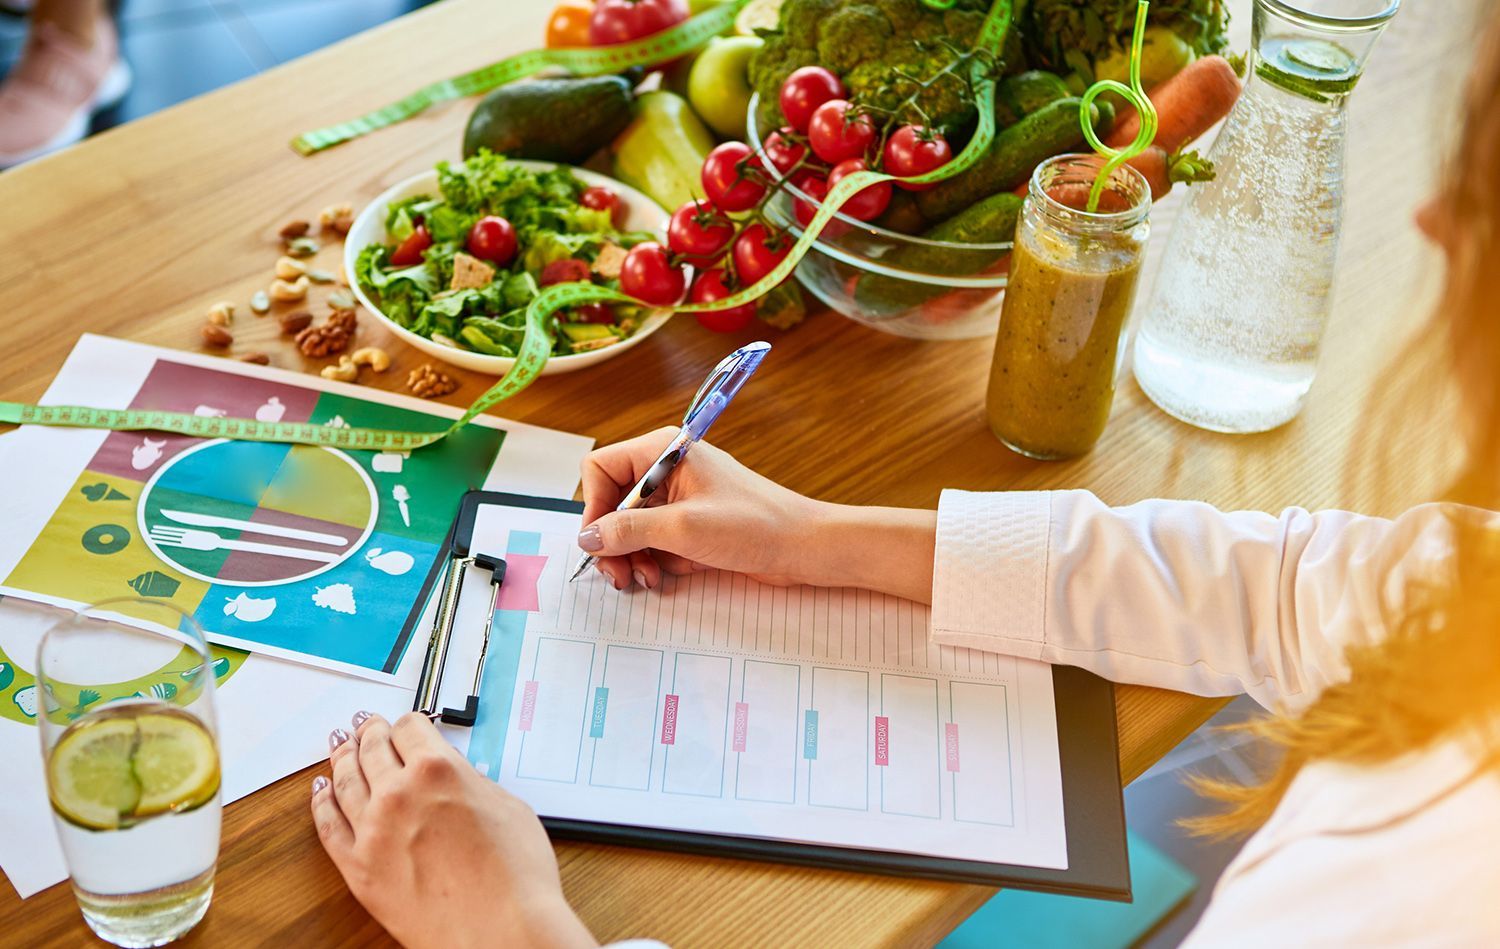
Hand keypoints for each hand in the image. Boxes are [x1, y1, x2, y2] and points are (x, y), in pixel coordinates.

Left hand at [310, 712, 596, 948]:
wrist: (500, 930)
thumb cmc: (516, 876)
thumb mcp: (507, 806)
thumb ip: (472, 783)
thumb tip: (456, 781)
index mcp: (438, 769)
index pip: (409, 728)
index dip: (407, 723)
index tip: (405, 726)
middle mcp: (399, 793)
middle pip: (371, 748)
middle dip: (369, 732)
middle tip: (364, 726)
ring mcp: (372, 831)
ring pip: (345, 780)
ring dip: (341, 758)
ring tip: (338, 747)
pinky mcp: (358, 868)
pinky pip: (328, 826)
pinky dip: (321, 803)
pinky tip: (321, 791)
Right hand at [579, 427, 824, 589]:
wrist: (803, 547)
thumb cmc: (755, 524)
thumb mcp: (683, 528)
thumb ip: (628, 530)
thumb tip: (587, 537)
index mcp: (663, 452)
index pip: (601, 469)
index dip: (593, 507)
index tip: (598, 542)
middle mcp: (666, 470)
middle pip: (612, 503)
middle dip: (612, 540)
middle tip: (617, 574)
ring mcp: (678, 498)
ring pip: (630, 527)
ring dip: (631, 556)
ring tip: (645, 579)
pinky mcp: (689, 524)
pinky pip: (653, 542)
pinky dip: (652, 561)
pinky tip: (662, 577)